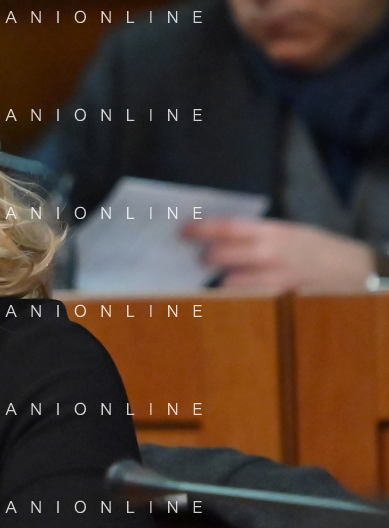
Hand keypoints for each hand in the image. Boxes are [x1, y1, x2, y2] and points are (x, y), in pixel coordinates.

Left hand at [181, 218, 374, 290]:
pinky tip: (233, 293)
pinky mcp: (274, 300)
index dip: (201, 229)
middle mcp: (270, 254)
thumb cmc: (308, 247)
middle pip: (221, 257)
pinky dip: (235, 296)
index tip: (182, 231)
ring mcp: (272, 279)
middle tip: (201, 258)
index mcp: (271, 232)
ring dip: (220, 280)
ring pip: (229, 284)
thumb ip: (253, 233)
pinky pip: (244, 299)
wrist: (346, 270)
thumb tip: (213, 234)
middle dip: (206, 258)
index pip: (228, 227)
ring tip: (222, 276)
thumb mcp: (284, 231)